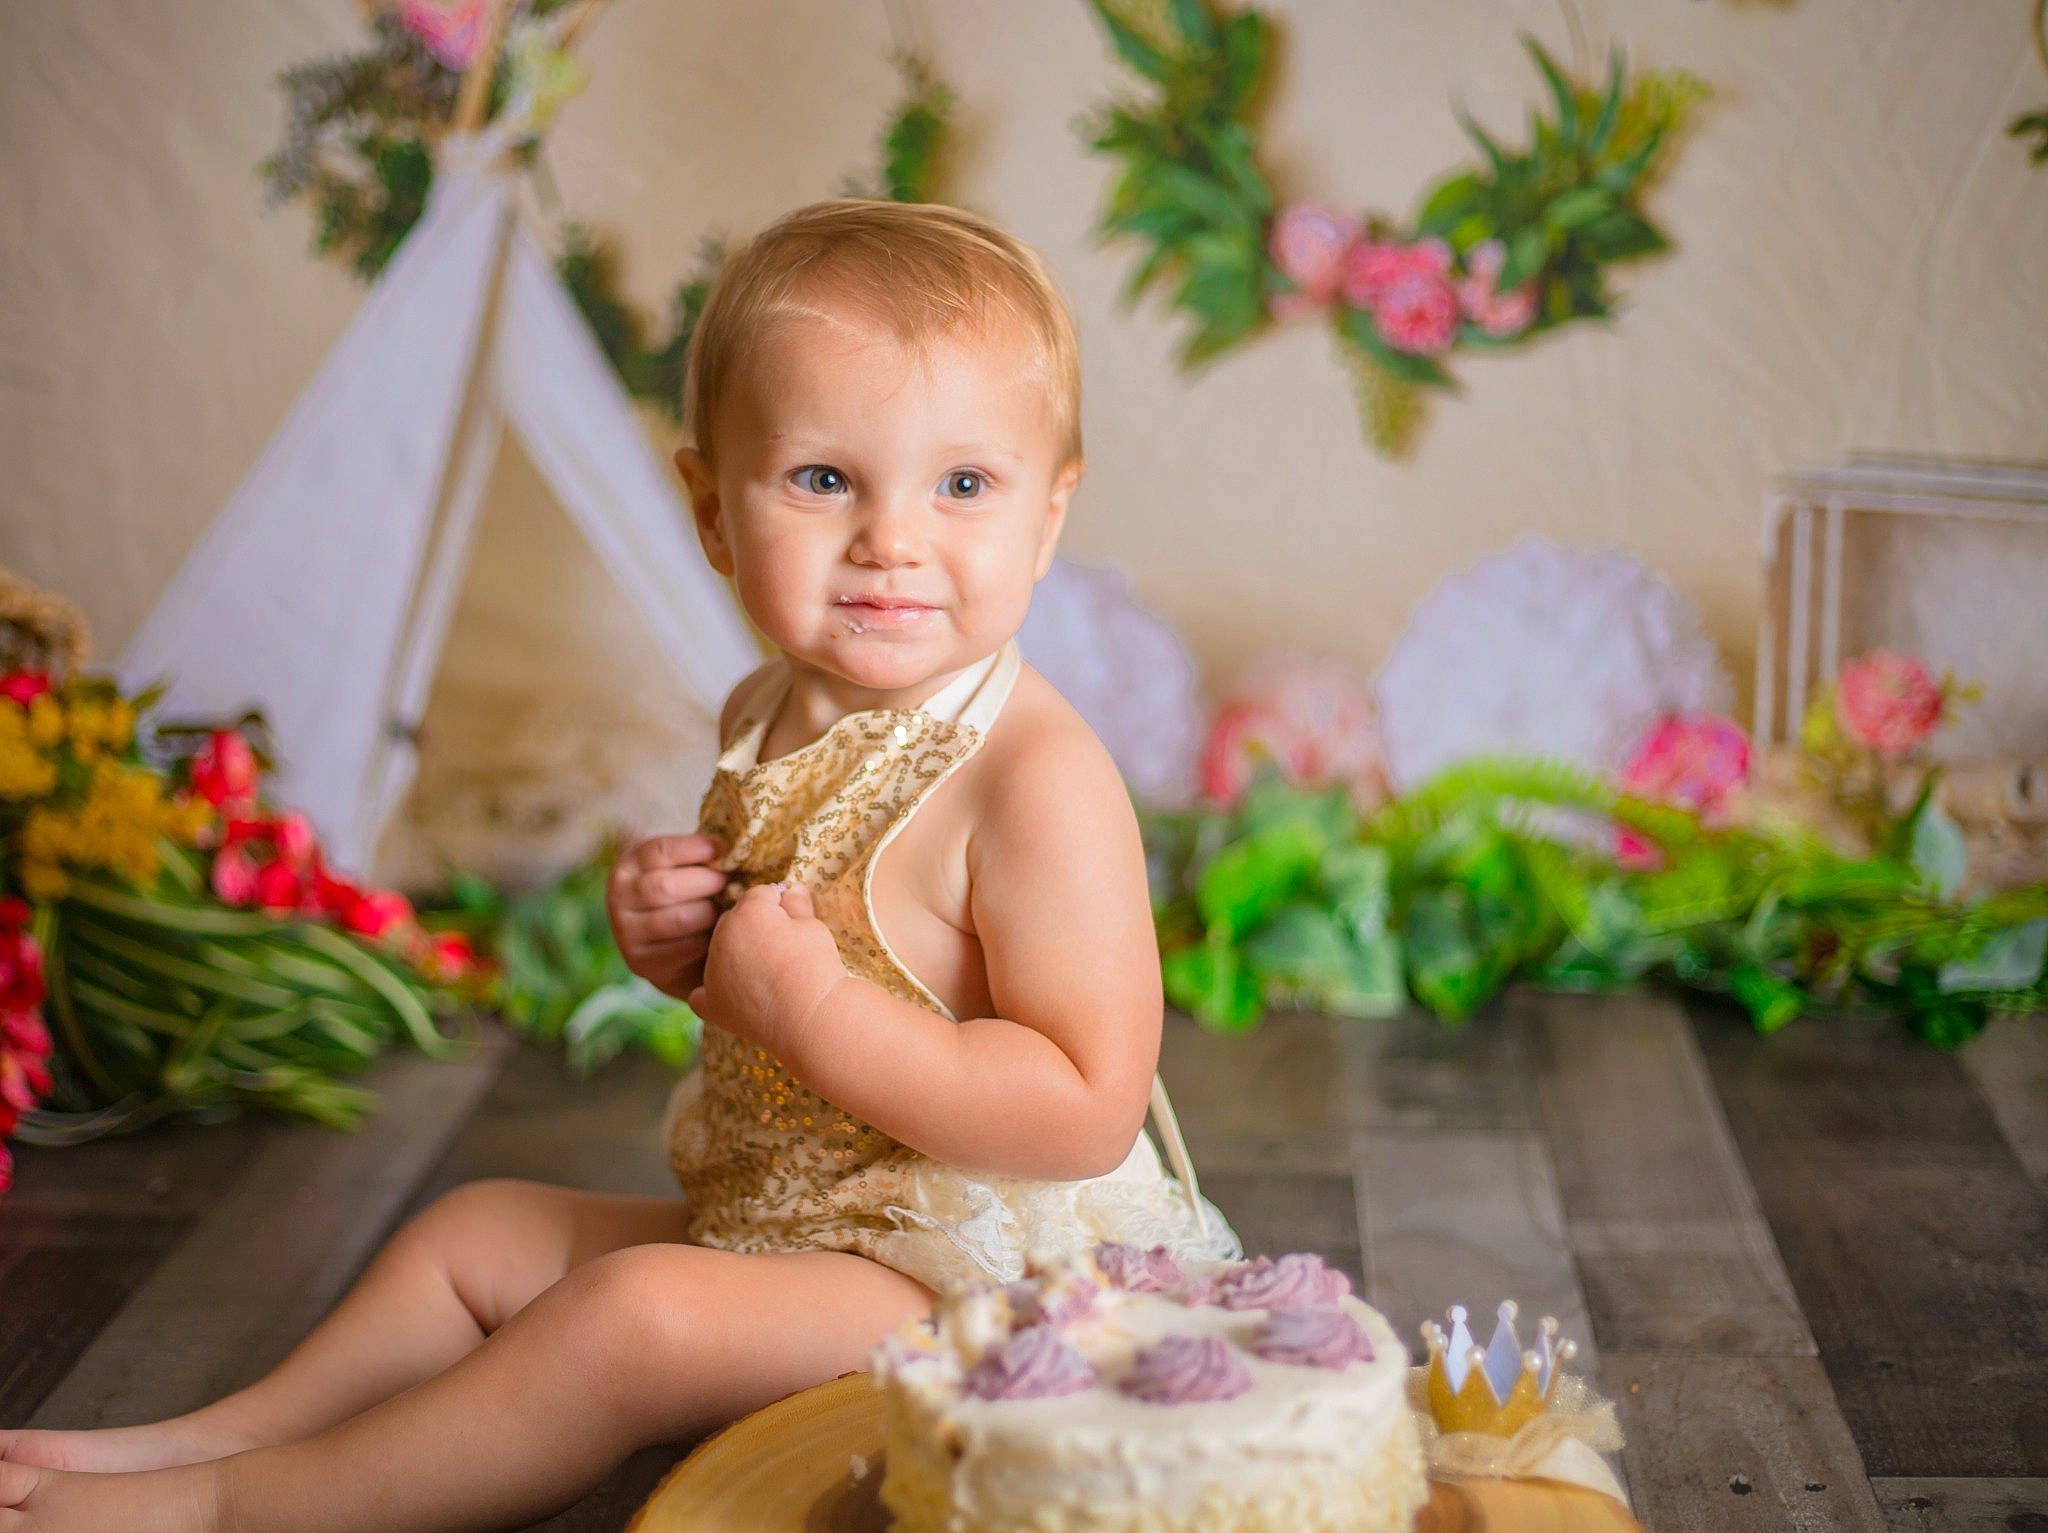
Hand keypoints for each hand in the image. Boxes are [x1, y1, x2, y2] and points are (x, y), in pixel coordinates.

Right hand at [607, 832, 728, 999]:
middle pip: (666, 886)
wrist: (669, 947)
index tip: (723, 849)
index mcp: (628, 865)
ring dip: (710, 913)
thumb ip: (699, 857)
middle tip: (730, 882)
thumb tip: (734, 846)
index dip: (695, 848)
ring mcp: (626, 932)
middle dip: (707, 882)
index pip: (659, 851)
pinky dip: (707, 941)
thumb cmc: (686, 895)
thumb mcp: (683, 869)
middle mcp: (618, 897)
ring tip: (726, 908)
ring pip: (678, 919)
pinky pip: (685, 948)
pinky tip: (717, 934)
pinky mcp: (640, 962)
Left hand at [689, 880, 847, 1060]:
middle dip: (753, 927)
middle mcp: (722, 937)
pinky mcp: (712, 1003)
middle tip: (782, 948)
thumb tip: (793, 889)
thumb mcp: (813, 927)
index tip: (795, 921)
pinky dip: (712, 994)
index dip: (779, 906)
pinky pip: (700, 994)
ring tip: (767, 976)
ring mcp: (713, 971)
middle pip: (734, 921)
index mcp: (748, 912)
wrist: (809, 1015)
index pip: (760, 896)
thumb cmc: (814, 965)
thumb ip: (798, 905)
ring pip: (719, 953)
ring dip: (735, 956)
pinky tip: (730, 997)